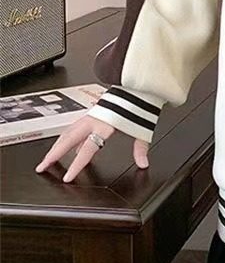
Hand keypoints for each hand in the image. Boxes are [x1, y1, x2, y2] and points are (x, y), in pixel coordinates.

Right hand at [34, 115, 149, 181]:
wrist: (139, 85)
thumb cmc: (139, 105)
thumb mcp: (142, 128)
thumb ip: (140, 148)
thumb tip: (143, 163)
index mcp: (106, 124)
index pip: (88, 149)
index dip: (77, 165)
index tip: (67, 177)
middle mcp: (94, 119)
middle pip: (68, 139)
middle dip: (53, 154)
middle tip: (42, 167)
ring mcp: (91, 115)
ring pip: (68, 131)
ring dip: (57, 145)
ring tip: (49, 159)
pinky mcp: (92, 112)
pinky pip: (75, 126)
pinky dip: (67, 137)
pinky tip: (69, 147)